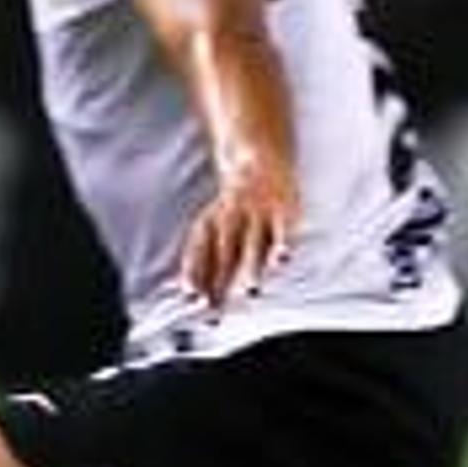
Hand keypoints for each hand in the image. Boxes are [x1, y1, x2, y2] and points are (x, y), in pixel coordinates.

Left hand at [179, 162, 300, 306]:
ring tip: (251, 291)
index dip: (194, 272)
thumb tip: (184, 291)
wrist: (257, 160)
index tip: (190, 296)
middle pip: (224, 253)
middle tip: (219, 306)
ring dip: (252, 268)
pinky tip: (282, 261)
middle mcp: (230, 217)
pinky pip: (283, 229)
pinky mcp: (282, 209)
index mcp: (209, 221)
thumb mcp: (211, 223)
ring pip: (254, 243)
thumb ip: (200, 256)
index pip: (198, 251)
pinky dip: (282, 244)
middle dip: (221, 279)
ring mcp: (257, 212)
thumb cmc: (231, 205)